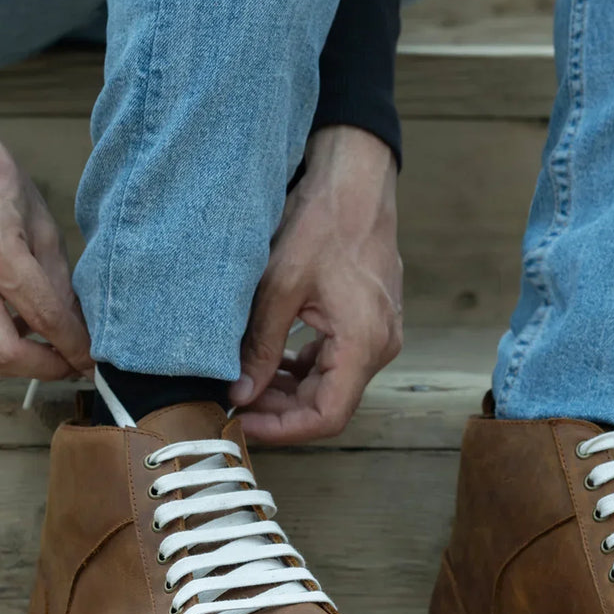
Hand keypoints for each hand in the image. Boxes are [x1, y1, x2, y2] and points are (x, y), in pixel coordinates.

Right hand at [0, 97, 91, 380]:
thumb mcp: (39, 220)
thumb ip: (58, 280)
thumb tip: (78, 328)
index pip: (44, 317)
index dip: (73, 347)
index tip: (90, 361)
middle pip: (2, 354)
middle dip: (44, 369)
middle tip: (67, 364)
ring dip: (12, 365)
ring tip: (39, 352)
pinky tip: (4, 331)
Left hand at [231, 125, 402, 442]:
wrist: (356, 184)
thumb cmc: (323, 224)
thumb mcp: (279, 288)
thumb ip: (261, 348)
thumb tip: (240, 394)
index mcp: (363, 343)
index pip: (327, 417)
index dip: (282, 430)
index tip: (242, 424)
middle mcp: (380, 347)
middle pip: (327, 405)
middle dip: (278, 409)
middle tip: (233, 398)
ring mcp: (379, 336)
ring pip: (330, 386)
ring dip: (288, 390)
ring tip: (244, 380)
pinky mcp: (370, 324)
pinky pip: (336, 362)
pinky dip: (303, 369)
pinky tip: (271, 359)